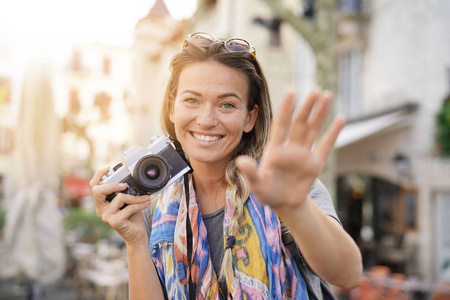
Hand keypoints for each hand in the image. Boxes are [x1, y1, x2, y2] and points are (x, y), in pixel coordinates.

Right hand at [90, 167, 151, 245]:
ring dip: (135, 197)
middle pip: (98, 190)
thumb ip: (125, 192)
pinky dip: (139, 205)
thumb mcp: (128, 201)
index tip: (108, 168)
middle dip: (113, 185)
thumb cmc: (133, 217)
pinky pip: (128, 208)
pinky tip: (145, 204)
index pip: (94, 187)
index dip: (98, 175)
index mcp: (102, 203)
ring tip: (144, 198)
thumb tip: (131, 180)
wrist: (137, 235)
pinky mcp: (114, 222)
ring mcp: (106, 216)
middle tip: (126, 185)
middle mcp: (101, 210)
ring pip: (119, 198)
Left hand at [236, 89, 344, 211]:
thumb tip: (240, 161)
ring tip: (327, 95)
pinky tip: (340, 118)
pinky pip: (326, 145)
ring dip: (320, 113)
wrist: (283, 204)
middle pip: (300, 123)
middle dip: (307, 107)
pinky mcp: (315, 164)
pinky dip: (333, 132)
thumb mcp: (257, 185)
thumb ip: (251, 173)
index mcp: (275, 150)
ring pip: (313, 129)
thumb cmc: (267, 192)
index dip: (286, 109)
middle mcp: (290, 148)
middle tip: (315, 90)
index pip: (281, 125)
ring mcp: (304, 154)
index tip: (292, 91)